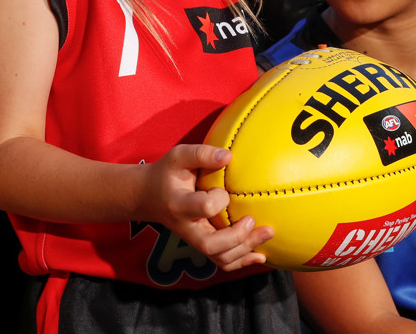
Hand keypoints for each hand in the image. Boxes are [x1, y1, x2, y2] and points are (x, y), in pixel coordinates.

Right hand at [144, 144, 273, 271]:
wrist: (147, 196)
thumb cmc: (167, 172)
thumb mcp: (178, 156)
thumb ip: (202, 153)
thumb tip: (229, 156)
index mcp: (180, 205)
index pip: (203, 208)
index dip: (219, 200)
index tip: (226, 190)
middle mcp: (186, 228)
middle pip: (211, 245)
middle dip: (237, 238)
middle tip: (254, 221)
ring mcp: (194, 240)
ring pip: (220, 258)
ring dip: (246, 251)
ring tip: (268, 234)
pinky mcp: (202, 245)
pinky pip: (222, 261)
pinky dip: (243, 261)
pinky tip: (261, 255)